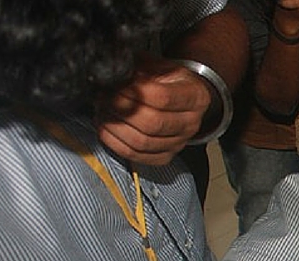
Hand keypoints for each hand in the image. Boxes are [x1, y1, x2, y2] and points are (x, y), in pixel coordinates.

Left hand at [95, 56, 212, 165]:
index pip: (162, 98)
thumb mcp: (160, 66)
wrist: (184, 98)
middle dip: (121, 111)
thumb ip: (141, 69)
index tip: (115, 86)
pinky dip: (116, 144)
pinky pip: (137, 155)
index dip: (133, 93)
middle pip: (152, 123)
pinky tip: (107, 129)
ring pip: (142, 142)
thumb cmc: (170, 81)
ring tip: (103, 112)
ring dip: (115, 127)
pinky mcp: (165, 155)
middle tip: (104, 98)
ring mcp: (179, 142)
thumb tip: (115, 75)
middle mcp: (191, 123)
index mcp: (195, 97)